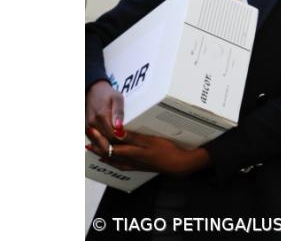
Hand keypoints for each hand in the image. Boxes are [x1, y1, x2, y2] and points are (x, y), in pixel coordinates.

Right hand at [85, 80, 124, 152]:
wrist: (93, 90)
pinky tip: (113, 147)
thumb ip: (118, 112)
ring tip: (122, 151)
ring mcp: (88, 127)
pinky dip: (103, 146)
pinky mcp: (86, 129)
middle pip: (104, 143)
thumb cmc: (108, 94)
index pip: (111, 136)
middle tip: (128, 151)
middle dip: (116, 149)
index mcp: (101, 117)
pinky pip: (94, 141)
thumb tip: (119, 127)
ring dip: (109, 149)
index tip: (131, 144)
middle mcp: (92, 124)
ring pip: (98, 145)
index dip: (121, 142)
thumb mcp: (117, 98)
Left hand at [86, 131, 210, 175]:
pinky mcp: (138, 166)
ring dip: (100, 153)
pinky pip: (118, 164)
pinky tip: (109, 159)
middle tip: (87, 136)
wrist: (178, 164)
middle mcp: (128, 160)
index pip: (109, 145)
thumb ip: (132, 137)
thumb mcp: (150, 141)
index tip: (90, 128)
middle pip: (107, 153)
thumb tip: (115, 131)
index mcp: (130, 152)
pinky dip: (110, 160)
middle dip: (96, 145)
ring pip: (111, 159)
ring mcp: (133, 164)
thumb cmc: (167, 150)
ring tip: (91, 148)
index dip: (98, 138)